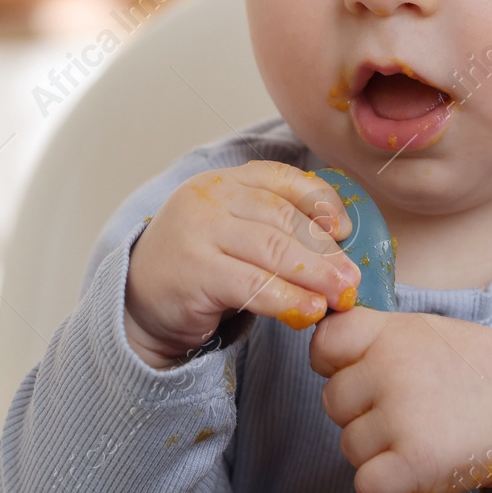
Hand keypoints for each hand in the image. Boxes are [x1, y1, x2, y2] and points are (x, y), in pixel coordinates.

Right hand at [124, 161, 361, 368]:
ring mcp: (198, 232)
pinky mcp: (195, 271)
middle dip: (325, 250)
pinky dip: (288, 299)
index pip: (282, 180)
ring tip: (341, 296)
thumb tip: (339, 245)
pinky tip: (309, 311)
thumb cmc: (198, 268)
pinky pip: (254, 285)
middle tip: (353, 279)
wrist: (138, 302)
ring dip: (315, 275)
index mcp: (224, 182)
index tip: (345, 230)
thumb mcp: (233, 235)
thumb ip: (274, 229)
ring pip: (273, 250)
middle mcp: (210, 199)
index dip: (321, 202)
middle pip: (283, 218)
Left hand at [310, 308, 491, 492]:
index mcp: (393, 333)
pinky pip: (367, 486)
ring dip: (378, 453)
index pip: (326, 343)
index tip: (360, 376)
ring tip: (424, 441)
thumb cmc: (482, 376)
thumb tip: (331, 350)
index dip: (334, 365)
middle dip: (363, 415)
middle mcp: (391, 369)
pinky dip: (387, 490)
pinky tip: (416, 476)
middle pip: (334, 403)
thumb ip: (383, 340)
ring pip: (350, 447)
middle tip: (410, 416)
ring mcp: (401, 415)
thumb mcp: (431, 334)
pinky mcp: (414, 461)